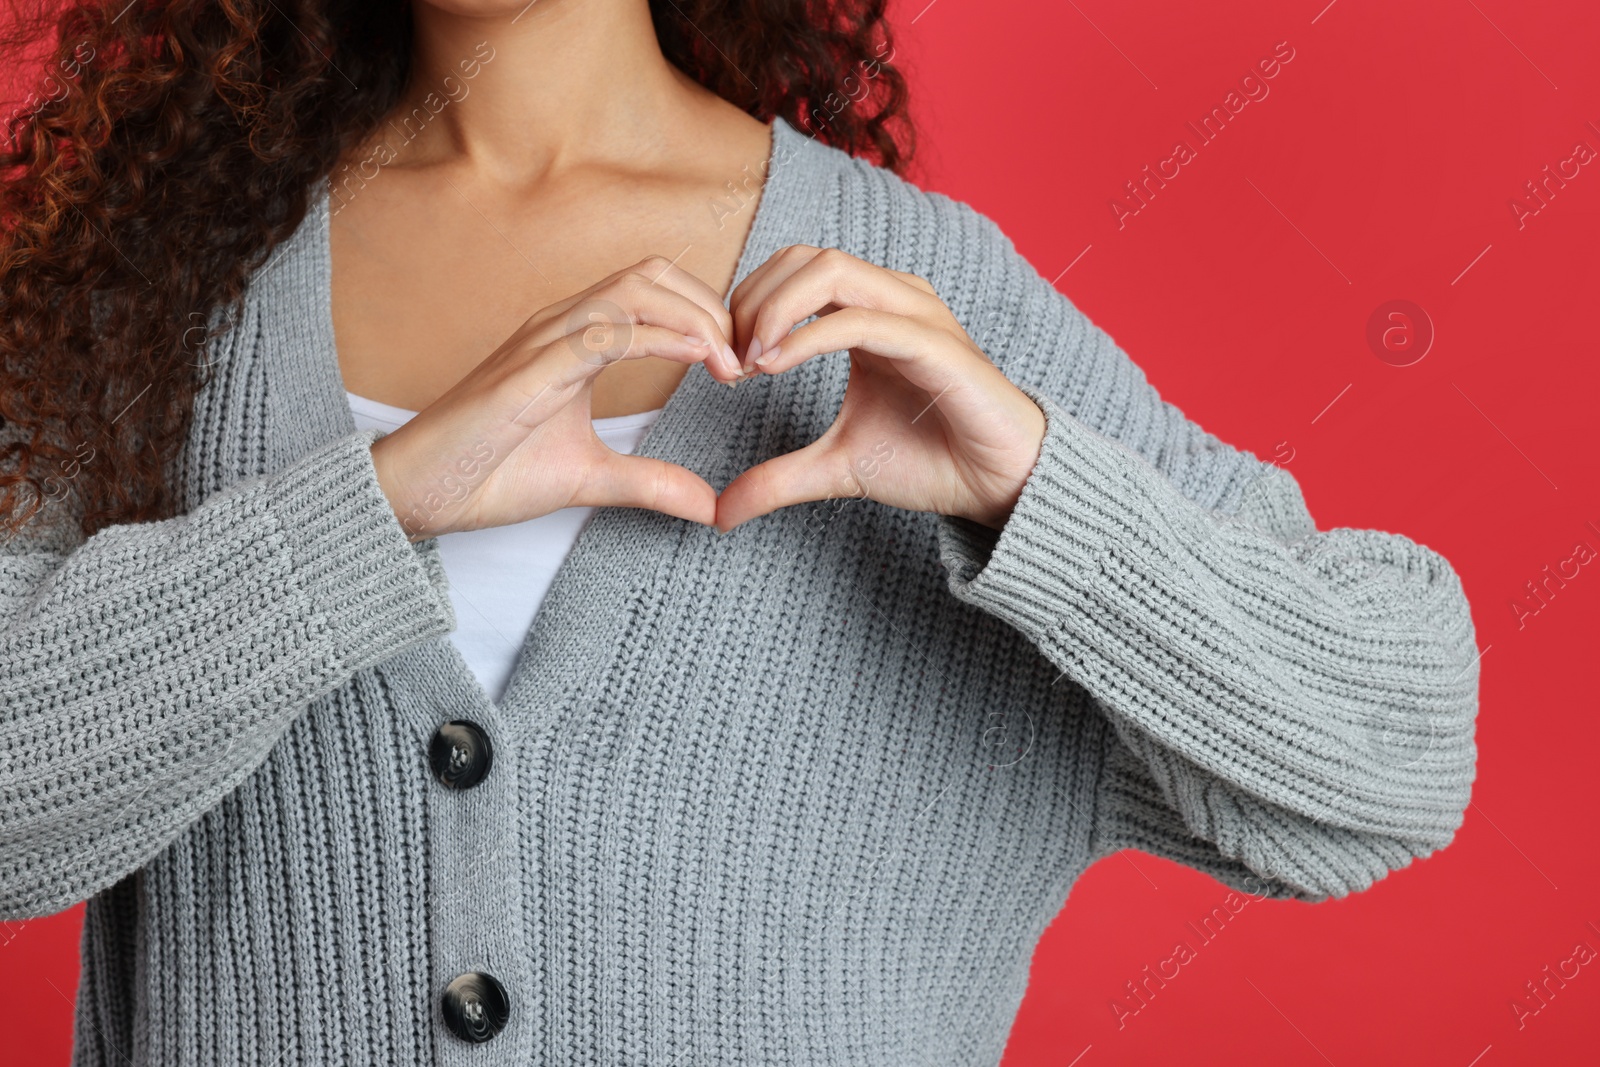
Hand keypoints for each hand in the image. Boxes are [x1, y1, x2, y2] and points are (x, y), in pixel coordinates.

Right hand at [369, 256, 743, 538]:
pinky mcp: (530, 370)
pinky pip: (604, 332)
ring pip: (633, 290)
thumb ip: (649, 482)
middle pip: (652, 274)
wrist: (416, 494)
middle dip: (712, 307)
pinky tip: (699, 358)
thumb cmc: (488, 473)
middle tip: (748, 360)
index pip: (652, 291)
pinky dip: (661, 337)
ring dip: (695, 317)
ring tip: (732, 362)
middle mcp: (559, 325)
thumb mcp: (589, 480)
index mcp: (573, 339)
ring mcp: (542, 341)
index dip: (706, 315)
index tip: (742, 365)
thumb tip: (709, 505)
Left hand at [716, 246, 1046, 532]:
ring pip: (831, 270)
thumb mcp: (836, 468)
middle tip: (729, 360)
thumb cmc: (931, 460)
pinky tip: (775, 366)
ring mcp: (917, 316)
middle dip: (752, 300)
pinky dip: (810, 336)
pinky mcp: (936, 346)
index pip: (794, 270)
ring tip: (749, 361)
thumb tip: (720, 513)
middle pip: (804, 257)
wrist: (999, 485)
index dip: (748, 304)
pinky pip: (863, 320)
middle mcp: (892, 300)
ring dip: (775, 308)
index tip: (724, 363)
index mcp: (869, 312)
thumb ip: (778, 479)